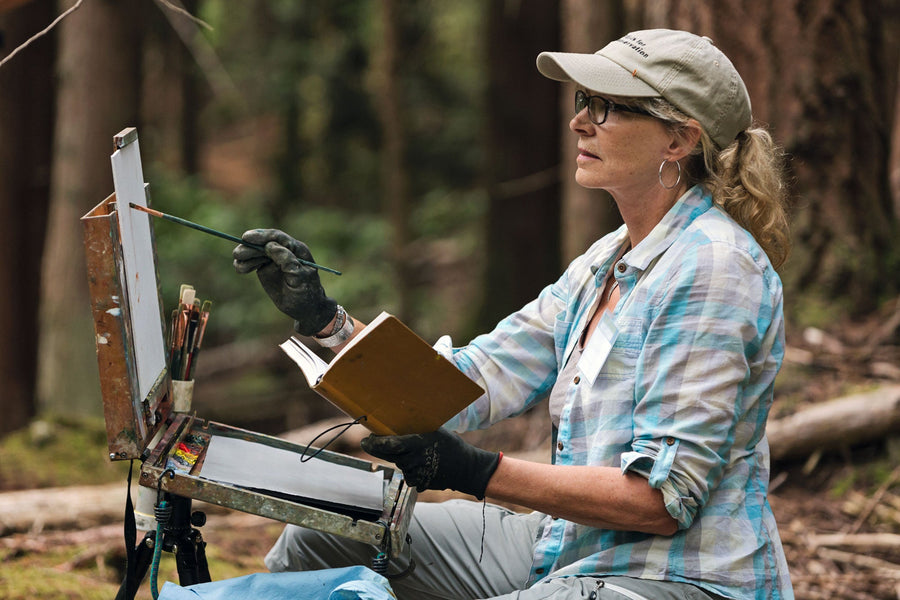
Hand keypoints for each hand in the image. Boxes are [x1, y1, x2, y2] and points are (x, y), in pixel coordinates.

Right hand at [233, 229, 336, 335]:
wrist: (305, 308)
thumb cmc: (306, 293)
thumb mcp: (299, 278)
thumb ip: (287, 261)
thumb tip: (270, 245)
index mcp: (296, 250)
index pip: (277, 238)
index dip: (261, 236)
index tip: (247, 238)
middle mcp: (284, 251)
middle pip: (264, 243)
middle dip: (250, 247)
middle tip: (237, 254)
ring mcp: (274, 259)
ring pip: (256, 252)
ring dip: (245, 256)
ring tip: (238, 267)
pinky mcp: (265, 268)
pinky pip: (253, 262)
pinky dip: (245, 264)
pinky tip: (240, 269)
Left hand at [361, 429, 500, 499]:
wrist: (466, 468)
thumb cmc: (451, 445)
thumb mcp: (435, 430)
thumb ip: (415, 428)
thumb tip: (396, 417)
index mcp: (417, 444)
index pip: (389, 444)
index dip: (375, 442)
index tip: (367, 439)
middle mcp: (413, 460)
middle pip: (388, 455)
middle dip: (378, 448)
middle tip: (371, 442)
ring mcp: (415, 474)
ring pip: (399, 464)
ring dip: (399, 458)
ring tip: (415, 452)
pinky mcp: (418, 484)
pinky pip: (408, 474)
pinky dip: (410, 469)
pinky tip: (422, 464)